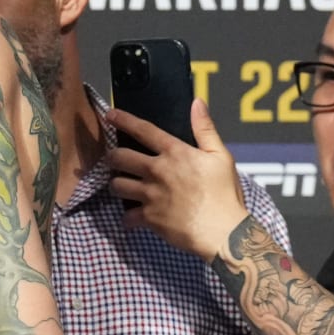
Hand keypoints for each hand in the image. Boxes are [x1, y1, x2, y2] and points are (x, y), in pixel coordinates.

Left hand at [106, 101, 248, 260]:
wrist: (222, 231)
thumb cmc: (225, 194)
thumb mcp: (221, 156)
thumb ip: (205, 129)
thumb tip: (197, 103)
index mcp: (175, 153)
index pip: (143, 130)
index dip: (123, 120)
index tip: (108, 115)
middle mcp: (157, 171)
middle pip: (119, 157)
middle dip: (112, 157)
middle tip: (114, 160)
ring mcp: (150, 194)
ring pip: (117, 185)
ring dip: (117, 185)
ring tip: (122, 186)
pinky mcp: (148, 217)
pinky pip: (126, 216)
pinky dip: (128, 218)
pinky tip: (133, 218)